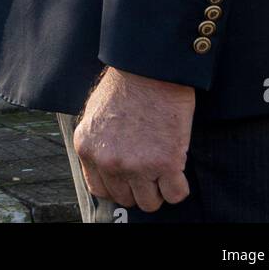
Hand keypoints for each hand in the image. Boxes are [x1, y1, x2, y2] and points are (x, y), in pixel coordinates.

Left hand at [73, 67, 193, 212]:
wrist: (151, 66)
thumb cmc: (127, 83)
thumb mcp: (96, 112)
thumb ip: (98, 143)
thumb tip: (107, 166)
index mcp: (88, 148)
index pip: (101, 189)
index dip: (119, 185)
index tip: (130, 177)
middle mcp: (109, 161)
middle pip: (126, 198)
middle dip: (140, 186)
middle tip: (150, 167)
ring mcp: (137, 165)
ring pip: (150, 203)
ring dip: (159, 188)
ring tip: (164, 166)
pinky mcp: (166, 163)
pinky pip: (176, 194)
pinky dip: (180, 185)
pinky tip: (178, 168)